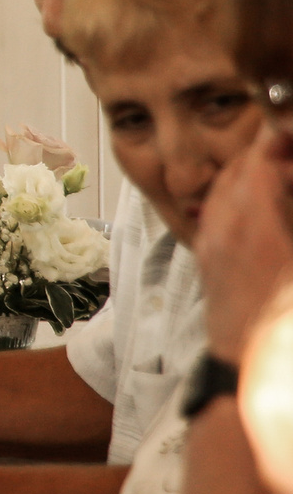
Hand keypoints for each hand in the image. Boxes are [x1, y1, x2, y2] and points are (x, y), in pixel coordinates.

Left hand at [195, 140, 292, 361]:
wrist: (244, 366)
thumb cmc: (279, 322)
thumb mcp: (292, 265)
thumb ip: (285, 209)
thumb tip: (286, 175)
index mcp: (253, 227)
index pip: (259, 162)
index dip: (277, 139)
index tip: (289, 128)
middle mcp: (224, 227)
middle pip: (241, 169)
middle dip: (269, 151)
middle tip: (289, 147)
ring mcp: (212, 240)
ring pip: (227, 187)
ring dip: (254, 172)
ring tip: (283, 169)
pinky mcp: (208, 255)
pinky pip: (219, 209)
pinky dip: (240, 195)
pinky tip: (263, 202)